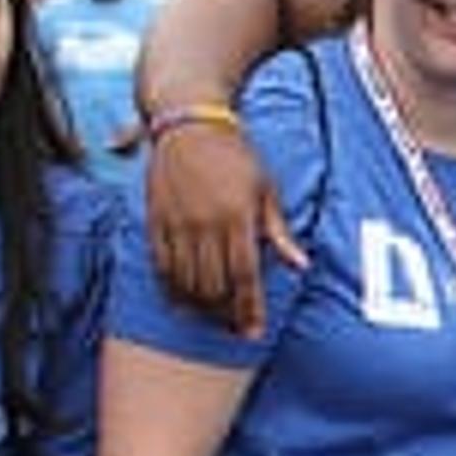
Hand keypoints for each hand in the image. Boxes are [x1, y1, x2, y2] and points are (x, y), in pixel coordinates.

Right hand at [145, 109, 299, 340]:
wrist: (189, 123)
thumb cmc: (235, 155)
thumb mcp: (266, 188)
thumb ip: (279, 230)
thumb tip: (300, 265)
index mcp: (238, 216)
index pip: (245, 275)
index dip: (250, 308)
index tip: (254, 332)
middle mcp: (205, 223)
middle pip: (214, 286)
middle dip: (226, 315)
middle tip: (235, 330)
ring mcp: (177, 223)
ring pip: (186, 281)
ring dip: (199, 308)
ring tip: (211, 320)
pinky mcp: (154, 220)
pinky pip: (160, 265)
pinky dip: (170, 289)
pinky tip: (180, 303)